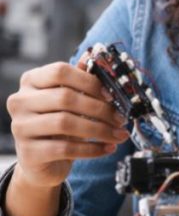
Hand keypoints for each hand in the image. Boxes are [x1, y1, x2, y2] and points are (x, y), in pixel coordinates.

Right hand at [6, 58, 129, 190]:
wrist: (43, 161)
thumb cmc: (59, 125)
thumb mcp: (70, 101)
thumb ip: (80, 80)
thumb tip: (93, 55)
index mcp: (31, 81)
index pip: (60, 72)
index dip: (89, 81)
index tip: (112, 95)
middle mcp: (20, 102)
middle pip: (65, 98)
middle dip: (100, 109)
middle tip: (121, 119)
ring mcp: (21, 127)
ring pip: (65, 123)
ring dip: (100, 130)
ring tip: (119, 135)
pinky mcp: (29, 152)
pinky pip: (66, 149)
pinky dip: (92, 149)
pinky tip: (108, 148)